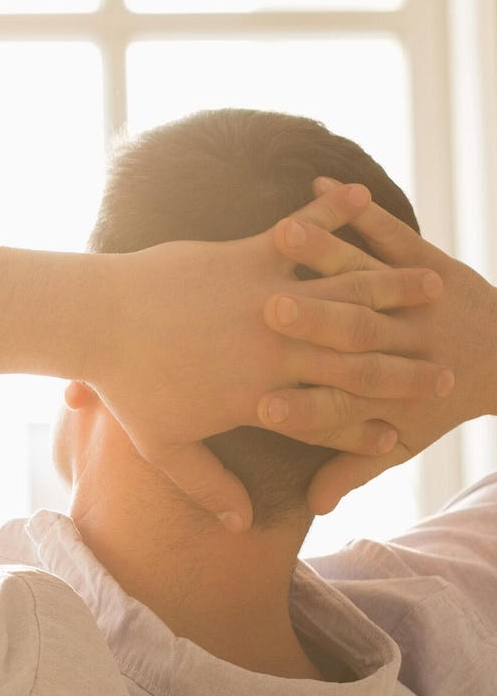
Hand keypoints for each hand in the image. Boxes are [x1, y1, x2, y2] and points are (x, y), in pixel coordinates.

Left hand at [98, 183, 447, 531]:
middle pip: (355, 358)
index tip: (403, 437)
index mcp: (258, 396)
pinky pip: (301, 234)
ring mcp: (264, 297)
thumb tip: (241, 525)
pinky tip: (364, 198)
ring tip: (433, 286)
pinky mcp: (247, 254)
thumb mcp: (165, 448)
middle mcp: (273, 348)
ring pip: (344, 293)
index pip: (329, 419)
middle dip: (405, 365)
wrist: (97, 321)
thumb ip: (208, 485)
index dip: (367, 429)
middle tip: (449, 369)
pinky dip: (333, 214)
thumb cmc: (127, 386)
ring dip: (393, 287)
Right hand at [256, 177, 496, 517]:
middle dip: (304, 320)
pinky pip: (386, 232)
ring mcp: (408, 301)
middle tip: (266, 311)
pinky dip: (354, 209)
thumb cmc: (435, 402)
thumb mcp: (397, 447)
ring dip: (325, 254)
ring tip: (287, 233)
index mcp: (374, 393)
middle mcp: (390, 345)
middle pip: (341, 336)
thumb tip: (315, 510)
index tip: (259, 403)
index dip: (295, 406)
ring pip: (361, 279)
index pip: (326, 405)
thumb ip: (348, 471)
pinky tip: (318, 186)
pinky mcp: (421, 261)